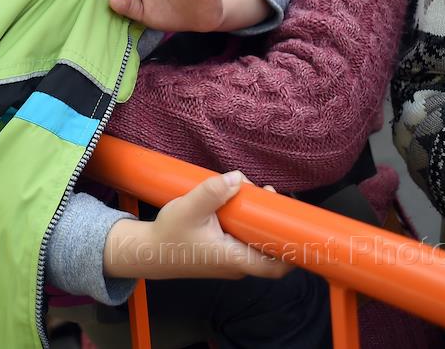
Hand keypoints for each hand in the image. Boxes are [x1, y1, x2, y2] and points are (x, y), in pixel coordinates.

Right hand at [105, 171, 289, 280]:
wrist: (148, 251)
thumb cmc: (168, 235)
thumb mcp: (188, 209)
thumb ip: (213, 192)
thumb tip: (237, 177)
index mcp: (234, 259)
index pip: (277, 266)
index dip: (293, 250)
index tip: (296, 225)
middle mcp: (237, 265)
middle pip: (270, 250)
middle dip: (273, 223)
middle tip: (265, 195)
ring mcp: (230, 261)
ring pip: (256, 244)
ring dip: (258, 221)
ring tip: (249, 194)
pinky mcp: (222, 254)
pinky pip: (244, 241)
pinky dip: (246, 224)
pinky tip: (236, 205)